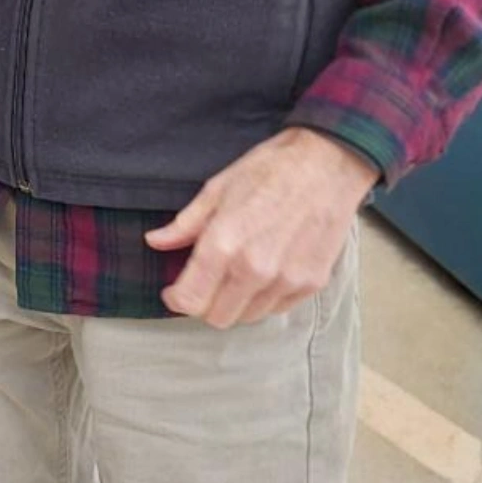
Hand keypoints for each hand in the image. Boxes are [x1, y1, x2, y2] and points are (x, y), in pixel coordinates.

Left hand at [146, 126, 377, 327]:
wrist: (326, 165)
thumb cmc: (268, 171)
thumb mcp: (216, 190)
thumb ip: (185, 224)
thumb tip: (155, 242)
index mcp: (224, 245)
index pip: (191, 301)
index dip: (176, 299)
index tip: (174, 291)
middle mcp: (255, 271)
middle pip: (218, 317)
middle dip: (203, 304)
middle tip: (202, 284)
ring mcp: (287, 281)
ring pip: (249, 317)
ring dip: (235, 303)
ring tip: (233, 276)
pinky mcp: (312, 284)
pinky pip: (278, 308)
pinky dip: (263, 299)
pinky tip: (261, 275)